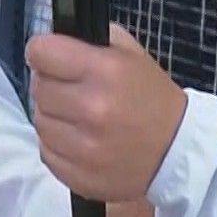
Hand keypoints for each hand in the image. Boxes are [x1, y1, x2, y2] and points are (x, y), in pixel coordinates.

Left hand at [27, 23, 186, 202]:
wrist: (178, 153)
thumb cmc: (152, 97)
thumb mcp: (131, 54)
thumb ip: (89, 40)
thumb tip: (50, 40)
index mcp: (106, 72)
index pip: (41, 52)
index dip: (43, 52)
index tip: (50, 57)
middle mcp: (92, 109)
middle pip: (37, 87)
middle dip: (50, 83)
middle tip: (72, 89)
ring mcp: (84, 148)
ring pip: (39, 121)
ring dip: (52, 116)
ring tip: (77, 116)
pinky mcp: (79, 177)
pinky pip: (46, 152)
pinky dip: (57, 144)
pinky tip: (79, 140)